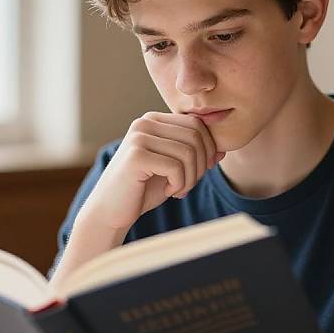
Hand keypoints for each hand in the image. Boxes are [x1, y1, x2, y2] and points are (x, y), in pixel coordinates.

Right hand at [78, 112, 225, 229]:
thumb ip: (196, 156)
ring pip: (189, 152)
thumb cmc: (143, 189)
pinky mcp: (136, 155)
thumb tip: (223, 150)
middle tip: (189, 184)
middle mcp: (145, 122)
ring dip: (191, 177)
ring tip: (179, 189)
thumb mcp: (175, 169)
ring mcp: (139, 137)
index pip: (196, 124)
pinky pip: (176, 167)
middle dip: (201, 164)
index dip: (207, 149)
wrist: (110, 212)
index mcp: (154, 120)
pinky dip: (180, 183)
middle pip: (196, 136)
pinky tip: (169, 191)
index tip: (200, 172)